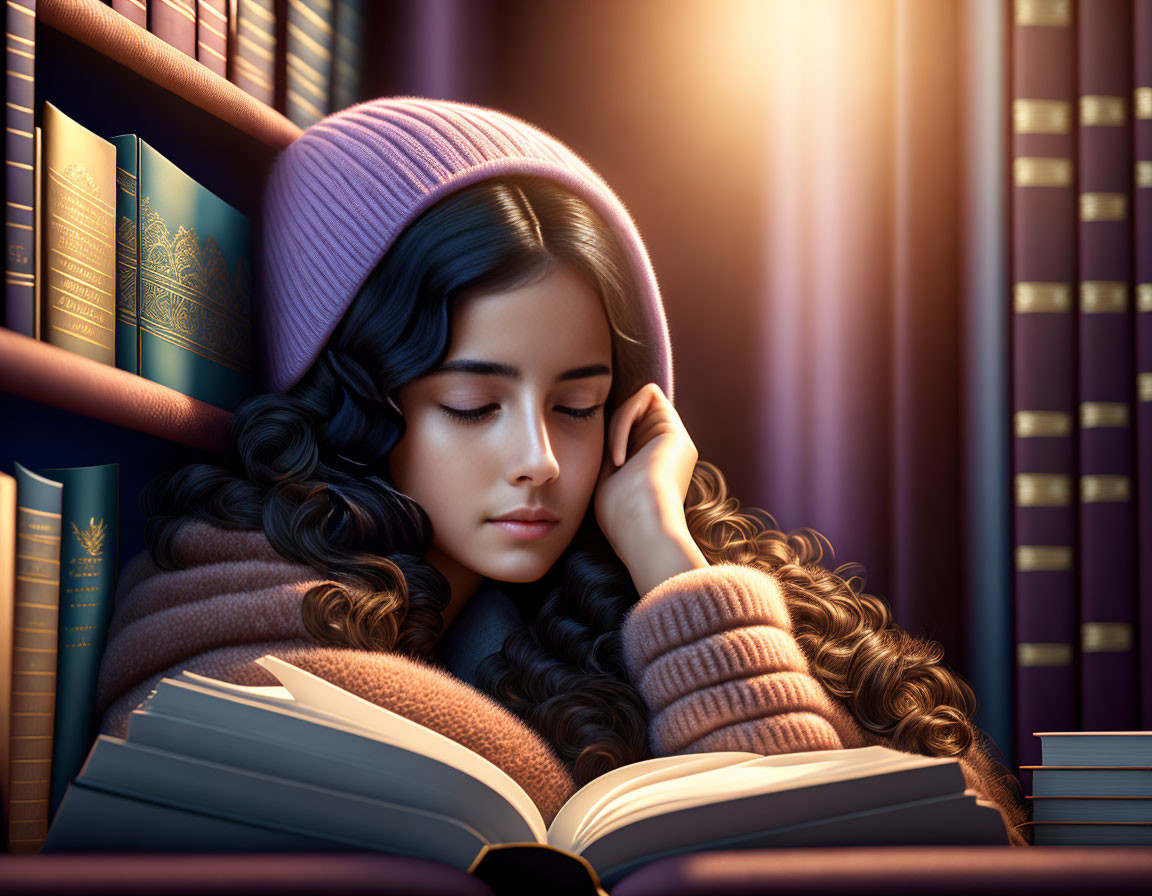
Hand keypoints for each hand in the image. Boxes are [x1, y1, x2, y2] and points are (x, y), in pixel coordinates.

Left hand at [594, 383, 707, 592]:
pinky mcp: (677, 432)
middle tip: (608, 463)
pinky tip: (618, 455)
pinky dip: (625, 416)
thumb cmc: (620, 516)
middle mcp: (668, 448)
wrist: (642, 530)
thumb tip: (599, 426)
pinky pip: (648, 394)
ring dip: (617, 424)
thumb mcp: (607, 477)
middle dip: (612, 430)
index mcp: (654, 462)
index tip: (600, 465)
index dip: (608, 435)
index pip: (627, 427)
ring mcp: (675, 440)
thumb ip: (609, 451)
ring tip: (614, 461)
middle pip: (633, 411)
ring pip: (639, 400)